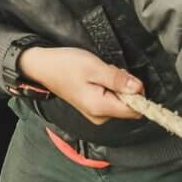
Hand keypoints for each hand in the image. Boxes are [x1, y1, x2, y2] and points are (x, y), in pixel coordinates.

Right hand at [18, 46, 143, 124]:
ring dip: (116, 85)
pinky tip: (96, 76)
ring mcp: (95, 113)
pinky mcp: (92, 107)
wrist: (42, 66)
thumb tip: (139, 89)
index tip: (126, 77)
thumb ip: (118, 79)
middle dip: (124, 86)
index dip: (137, 93)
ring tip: (98, 72)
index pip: (135, 110)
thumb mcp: (94, 67)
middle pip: (129, 106)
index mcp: (101, 108)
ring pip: (120, 101)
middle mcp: (100, 116)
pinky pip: (111, 99)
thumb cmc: (65, 65)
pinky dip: (108, 87)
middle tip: (107, 70)